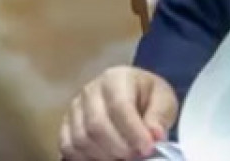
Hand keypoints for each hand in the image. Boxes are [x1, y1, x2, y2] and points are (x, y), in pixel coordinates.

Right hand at [58, 65, 178, 160]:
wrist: (134, 97)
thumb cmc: (148, 97)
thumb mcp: (163, 100)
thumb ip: (159, 116)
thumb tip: (154, 135)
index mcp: (115, 78)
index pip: (119, 106)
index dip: (133, 131)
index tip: (147, 148)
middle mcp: (90, 91)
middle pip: (97, 125)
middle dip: (118, 147)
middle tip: (136, 157)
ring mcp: (75, 108)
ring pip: (81, 139)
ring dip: (104, 155)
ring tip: (124, 159)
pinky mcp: (66, 125)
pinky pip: (69, 147)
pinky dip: (87, 158)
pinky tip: (106, 159)